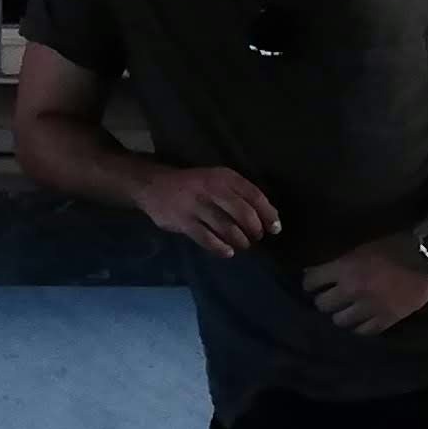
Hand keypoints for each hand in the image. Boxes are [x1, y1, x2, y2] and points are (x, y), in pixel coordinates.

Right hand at [129, 163, 281, 257]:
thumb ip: (239, 194)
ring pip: (227, 228)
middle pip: (244, 213)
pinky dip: (221, 248)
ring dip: (240, 240)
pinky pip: (208, 239)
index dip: (268, 214)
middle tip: (256, 238)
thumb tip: (268, 218)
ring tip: (242, 245)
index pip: (255, 196)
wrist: (153, 185)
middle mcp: (212, 188)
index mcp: (224, 176)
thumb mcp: (216, 180)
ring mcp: (196, 205)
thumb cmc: (193, 186)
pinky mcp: (183, 221)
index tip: (275, 228)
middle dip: (254, 229)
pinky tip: (227, 252)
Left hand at [303, 238, 427, 335]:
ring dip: (340, 315)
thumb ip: (339, 262)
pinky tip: (361, 321)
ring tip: (345, 311)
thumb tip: (318, 270)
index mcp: (344, 268)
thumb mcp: (360, 247)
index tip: (313, 284)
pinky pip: (365, 331)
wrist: (426, 256)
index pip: (311, 281)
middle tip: (330, 298)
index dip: (310, 283)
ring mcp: (369, 306)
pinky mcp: (387, 318)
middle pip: (323, 304)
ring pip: (340, 320)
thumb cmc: (393, 245)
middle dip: (324, 300)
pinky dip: (360, 327)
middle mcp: (352, 289)